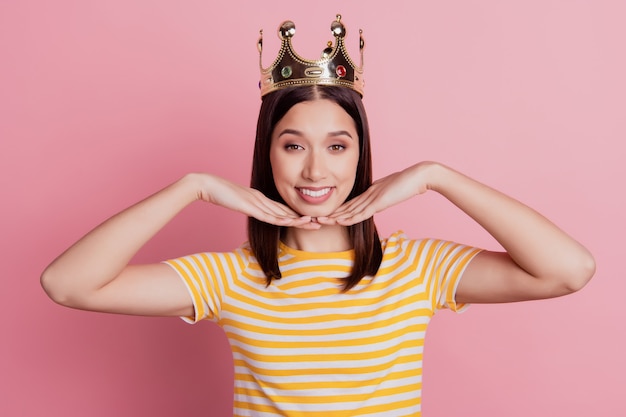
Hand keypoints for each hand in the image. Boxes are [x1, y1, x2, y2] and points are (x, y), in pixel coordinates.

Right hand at [197, 174, 318, 228]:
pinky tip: (290, 222)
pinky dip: (280, 219)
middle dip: (303, 218)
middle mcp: (262, 199)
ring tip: (312, 223)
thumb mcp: (238, 202)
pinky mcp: (249, 205)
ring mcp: (256, 202)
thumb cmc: (219, 193)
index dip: (296, 215)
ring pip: (280, 213)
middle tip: (320, 222)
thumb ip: (248, 207)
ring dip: (297, 219)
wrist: (207, 185)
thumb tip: (255, 212)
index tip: (310, 220)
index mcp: (260, 199)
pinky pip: (267, 214)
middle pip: (286, 211)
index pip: (282, 209)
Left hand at [318, 162, 434, 225]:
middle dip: (331, 215)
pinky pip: (360, 212)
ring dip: (335, 218)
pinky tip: (338, 221)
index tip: (327, 216)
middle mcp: (368, 195)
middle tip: (315, 219)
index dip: (338, 211)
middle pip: (346, 207)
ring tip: (320, 222)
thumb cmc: (410, 182)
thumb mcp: (393, 190)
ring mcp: (372, 199)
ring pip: (349, 211)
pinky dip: (349, 218)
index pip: (351, 204)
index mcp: (371, 192)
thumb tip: (382, 199)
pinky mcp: (378, 202)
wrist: (419, 176)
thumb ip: (385, 195)